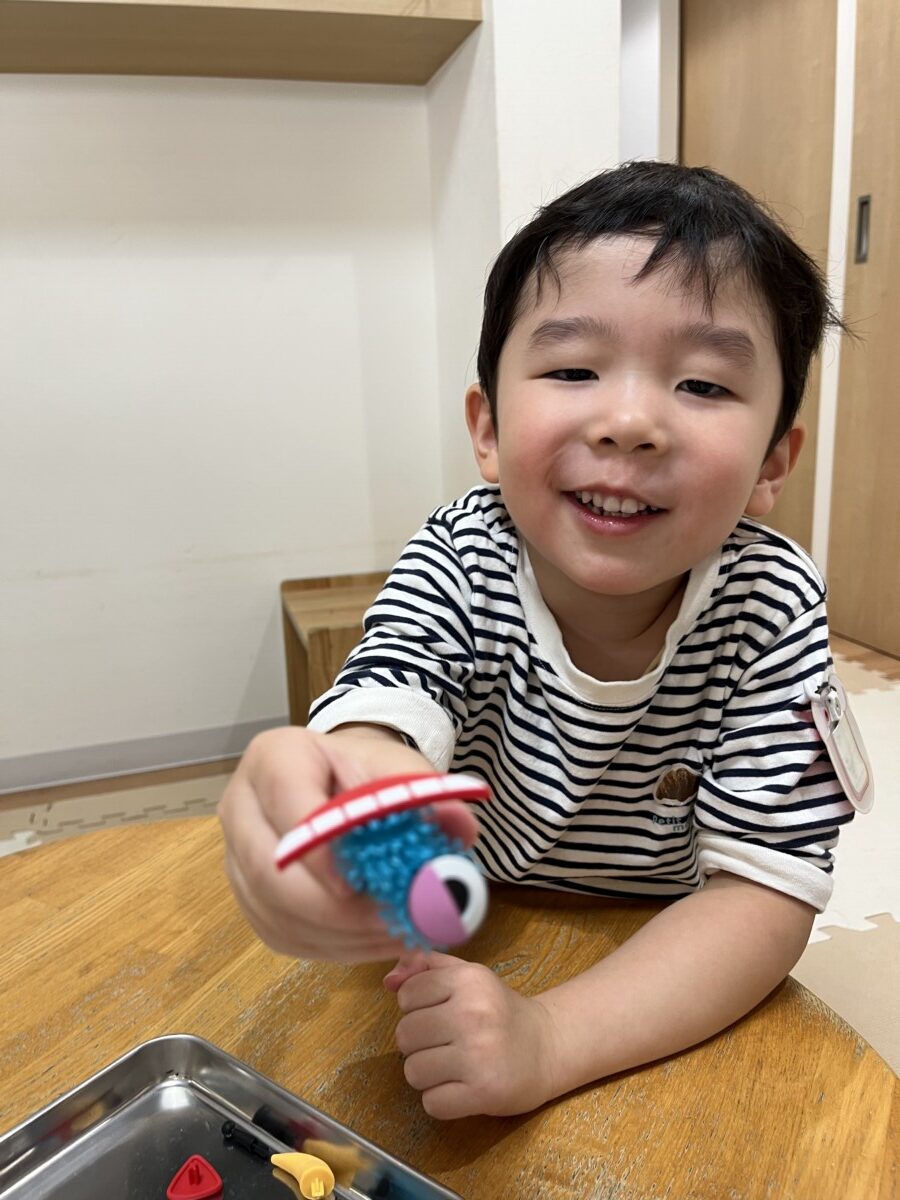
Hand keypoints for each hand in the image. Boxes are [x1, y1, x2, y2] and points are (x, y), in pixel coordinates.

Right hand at [217, 726, 478, 961]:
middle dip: (334, 911)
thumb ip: (430, 794)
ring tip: (400, 935)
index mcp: (273, 758)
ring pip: (275, 913)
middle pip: (270, 871)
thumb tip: (460, 826)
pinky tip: (377, 942)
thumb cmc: (367, 772)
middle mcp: (242, 807)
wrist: (341, 781)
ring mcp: (236, 857)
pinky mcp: (249, 898)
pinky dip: (333, 948)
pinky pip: (283, 935)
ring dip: (340, 936)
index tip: (358, 886)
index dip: (320, 851)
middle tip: (392, 923)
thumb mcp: (401, 770)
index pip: (287, 804)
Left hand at [384, 952, 559, 1118]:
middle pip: (404, 1035)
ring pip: (413, 1071)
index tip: (436, 1012)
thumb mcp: (468, 976)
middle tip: (443, 1043)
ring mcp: (478, 1055)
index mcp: (469, 980)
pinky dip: (441, 1100)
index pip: (407, 995)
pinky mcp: (484, 1092)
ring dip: (426, 1073)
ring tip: (451, 1065)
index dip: (414, 1007)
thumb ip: (426, 966)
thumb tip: (388, 981)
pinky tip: (460, 1088)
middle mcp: (473, 1014)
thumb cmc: (499, 1009)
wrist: (546, 1047)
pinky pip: (432, 1103)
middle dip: (417, 1043)